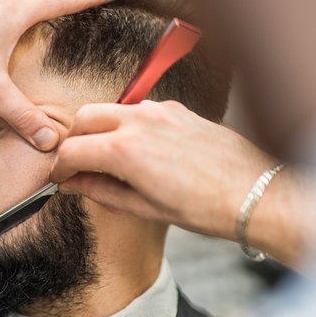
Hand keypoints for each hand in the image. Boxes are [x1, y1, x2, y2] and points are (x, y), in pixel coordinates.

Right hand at [49, 100, 276, 240]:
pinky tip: (141, 153)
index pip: (72, 150)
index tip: (61, 178)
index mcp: (125, 150)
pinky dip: (128, 127)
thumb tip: (74, 185)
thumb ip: (102, 191)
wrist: (255, 192)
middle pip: (85, 117)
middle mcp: (139, 121)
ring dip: (101, 131)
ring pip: (111, 110)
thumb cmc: (206, 207)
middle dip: (74, 140)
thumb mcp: (144, 208)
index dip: (60, 167)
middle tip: (78, 166)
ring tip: (111, 163)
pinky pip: (139, 111)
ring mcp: (160, 110)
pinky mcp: (177, 109)